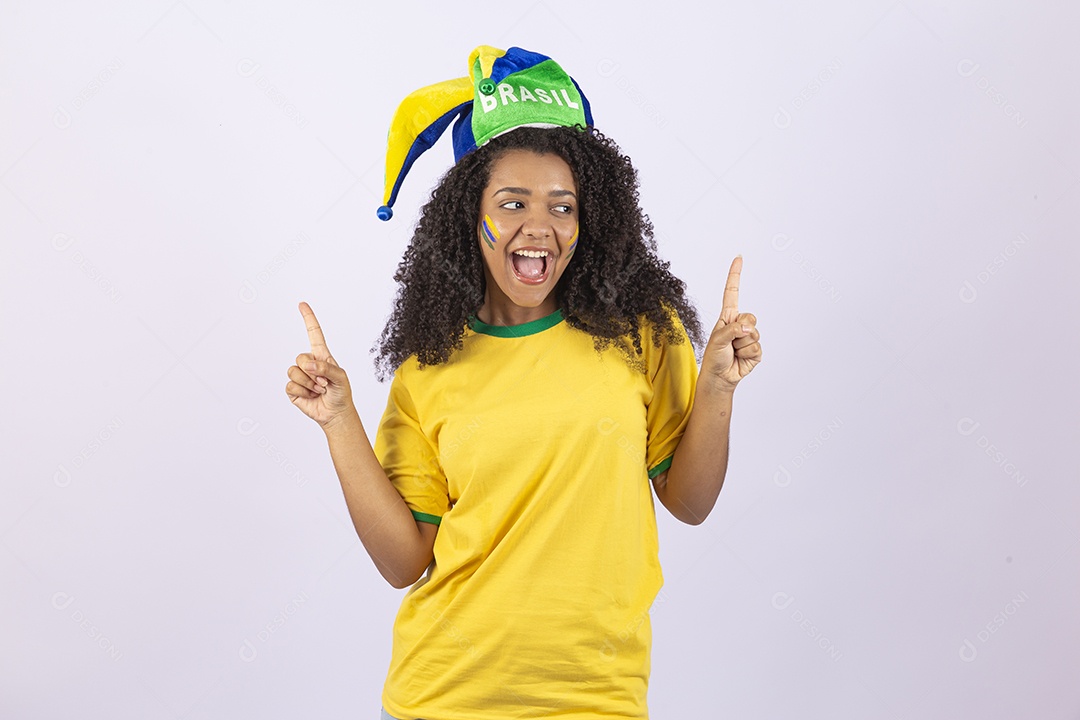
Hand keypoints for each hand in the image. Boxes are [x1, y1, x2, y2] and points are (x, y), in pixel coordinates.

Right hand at [286, 302, 354, 427]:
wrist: (335, 413)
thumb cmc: (341, 393)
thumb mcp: (340, 378)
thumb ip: (326, 369)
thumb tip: (308, 365)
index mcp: (322, 356)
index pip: (314, 334)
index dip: (308, 319)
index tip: (302, 304)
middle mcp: (309, 363)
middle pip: (301, 358)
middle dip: (314, 373)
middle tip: (325, 384)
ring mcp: (300, 375)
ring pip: (294, 372)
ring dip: (309, 384)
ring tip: (319, 390)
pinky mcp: (293, 389)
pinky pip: (291, 385)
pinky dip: (303, 392)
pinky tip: (311, 396)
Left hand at [701, 255, 761, 392]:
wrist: (720, 377)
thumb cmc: (714, 357)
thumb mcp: (717, 340)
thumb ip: (732, 330)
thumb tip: (748, 328)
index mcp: (727, 317)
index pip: (732, 292)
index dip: (736, 275)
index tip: (739, 258)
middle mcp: (739, 325)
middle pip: (751, 317)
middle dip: (741, 330)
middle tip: (731, 342)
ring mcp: (748, 337)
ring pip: (754, 335)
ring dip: (742, 346)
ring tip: (733, 352)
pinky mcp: (755, 350)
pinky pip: (757, 348)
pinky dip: (748, 355)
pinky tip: (740, 359)